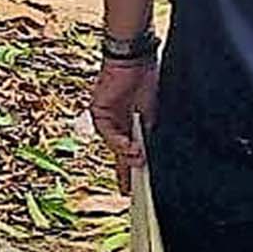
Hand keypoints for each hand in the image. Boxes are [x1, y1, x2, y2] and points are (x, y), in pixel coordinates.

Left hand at [90, 59, 158, 190]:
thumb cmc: (148, 80)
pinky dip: (120, 142)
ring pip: (114, 146)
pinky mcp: (98, 112)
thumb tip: (147, 157)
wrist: (134, 58)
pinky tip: (131, 147)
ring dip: (127, 156)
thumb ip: (149, 136)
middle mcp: (119, 124)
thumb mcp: (154, 113)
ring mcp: (108, 119)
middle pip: (120, 155)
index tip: (135, 191)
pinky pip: (108, 133)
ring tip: (139, 160)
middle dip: (125, 174)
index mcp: (134, 125)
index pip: (133, 153)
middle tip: (130, 192)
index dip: (134, 171)